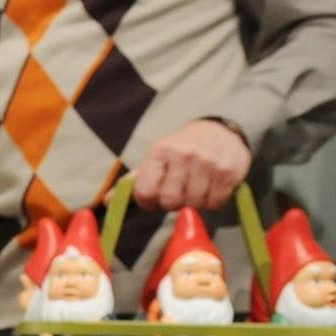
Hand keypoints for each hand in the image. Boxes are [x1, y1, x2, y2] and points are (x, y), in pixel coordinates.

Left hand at [132, 119, 250, 210]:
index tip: (154, 200)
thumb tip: (107, 200)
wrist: (221, 130)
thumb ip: (134, 180)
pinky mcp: (228, 173)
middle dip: (171, 204)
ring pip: (194, 205)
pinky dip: (211, 203)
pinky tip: (210, 190)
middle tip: (177, 196)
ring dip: (193, 205)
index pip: (145, 191)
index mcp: (160, 151)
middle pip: (170, 201)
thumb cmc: (182, 148)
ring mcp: (207, 164)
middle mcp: (184, 155)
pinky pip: (215, 204)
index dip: (148, 202)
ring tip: (194, 191)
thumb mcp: (156, 157)